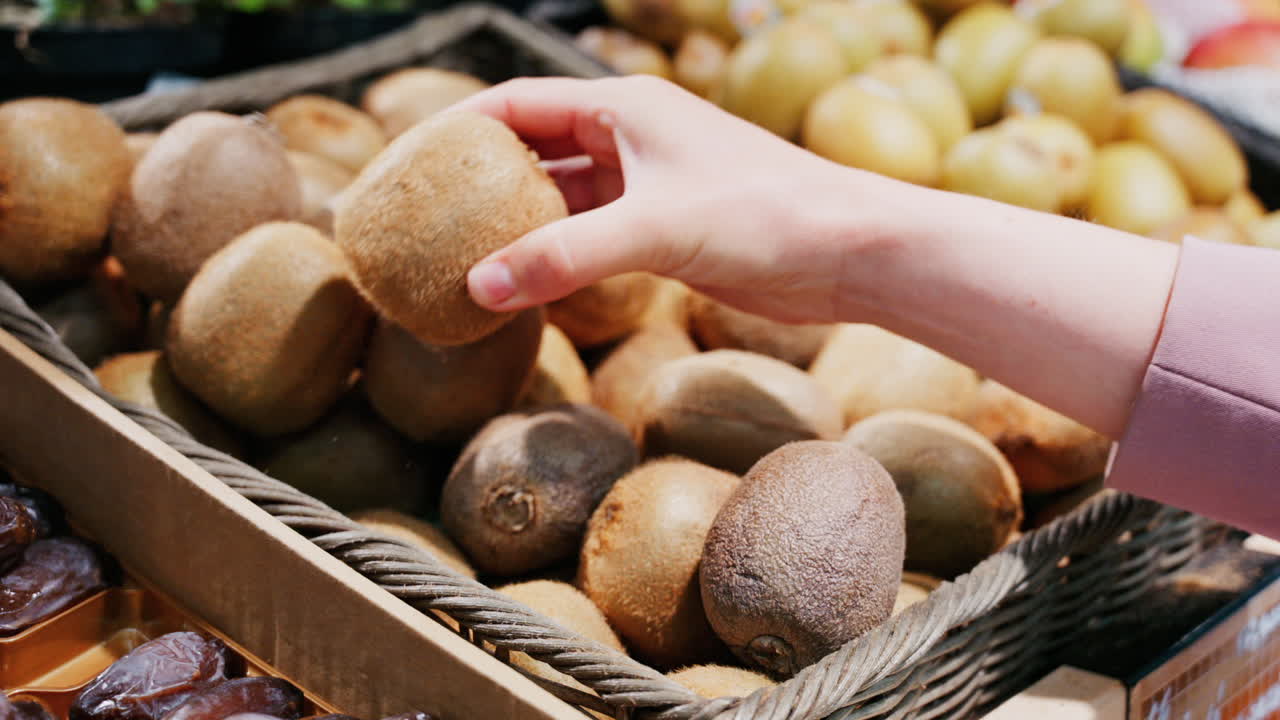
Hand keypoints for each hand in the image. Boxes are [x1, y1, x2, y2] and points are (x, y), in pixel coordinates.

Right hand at [454, 75, 888, 323]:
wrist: (848, 253)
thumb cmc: (764, 217)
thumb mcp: (654, 230)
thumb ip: (564, 257)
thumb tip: (477, 289)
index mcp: (623, 108)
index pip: (516, 104)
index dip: (457, 130)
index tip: (406, 166)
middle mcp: (630, 137)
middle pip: (532, 149)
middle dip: (478, 182)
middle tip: (421, 217)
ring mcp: (647, 184)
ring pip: (561, 198)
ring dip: (516, 225)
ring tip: (457, 257)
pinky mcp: (665, 229)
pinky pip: (590, 235)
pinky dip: (554, 255)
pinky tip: (522, 285)